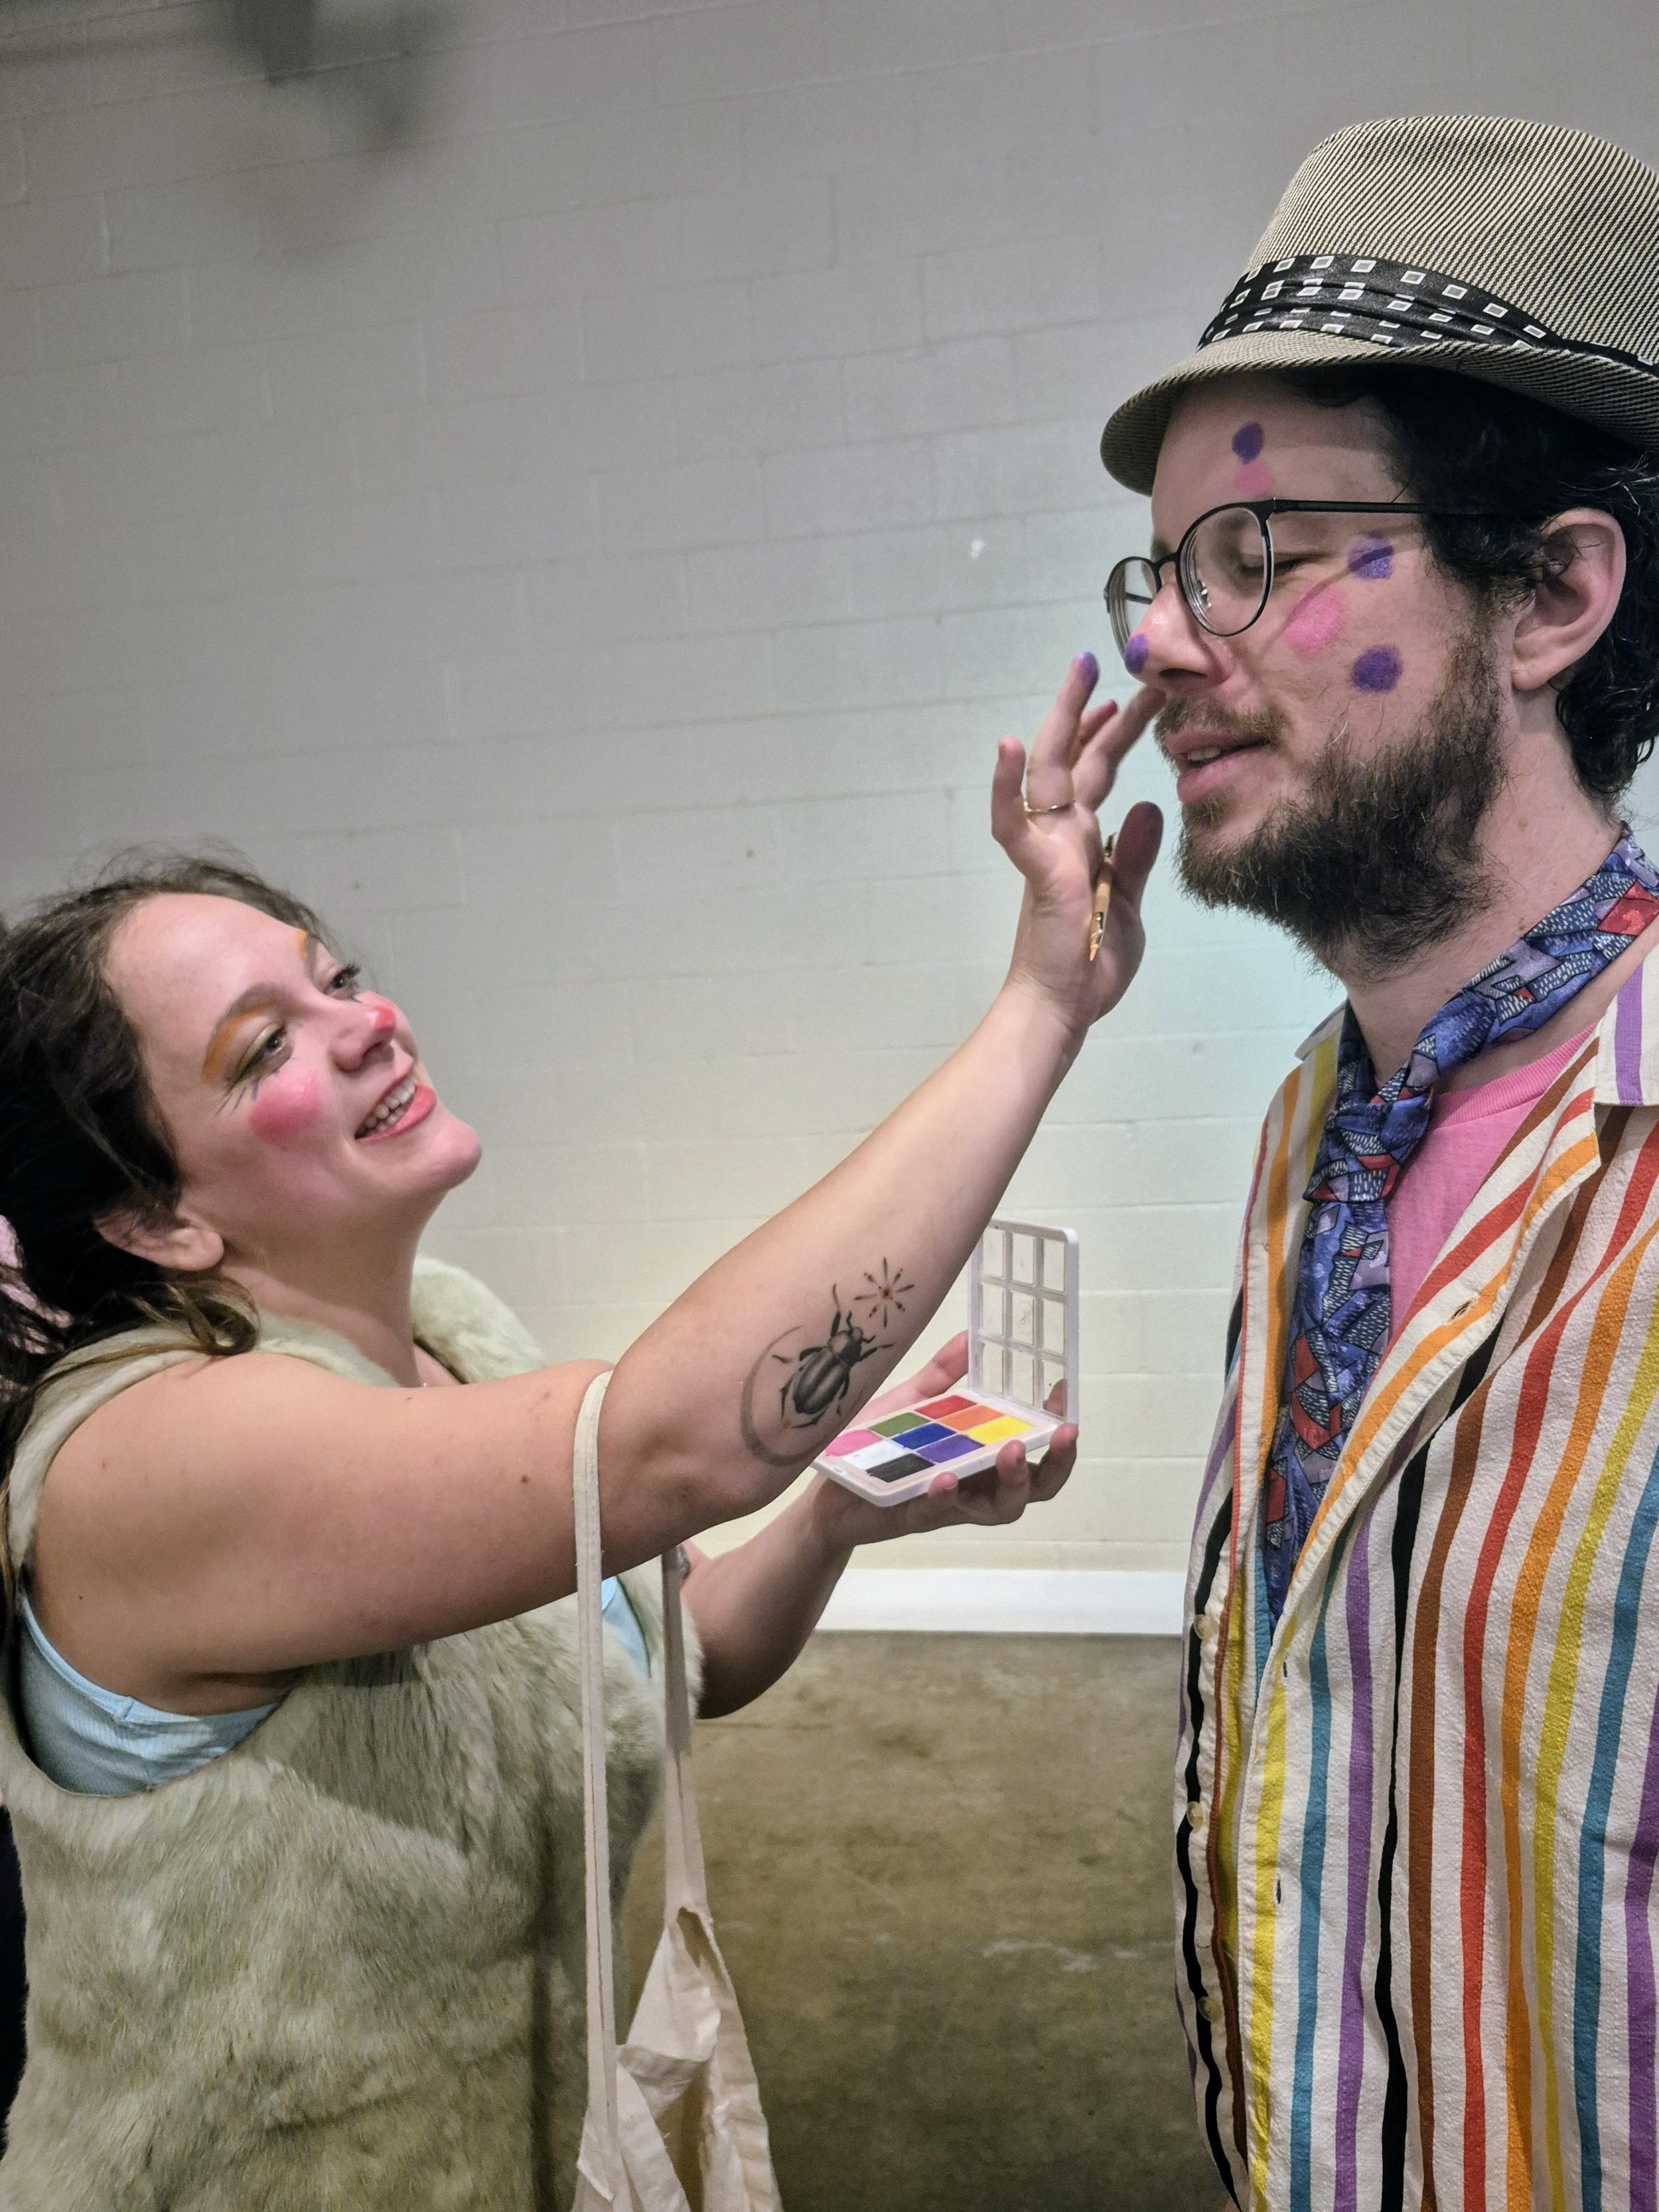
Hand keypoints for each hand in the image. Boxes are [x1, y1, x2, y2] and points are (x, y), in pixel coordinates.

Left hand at [808, 1332, 1078, 1549]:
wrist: (827, 1493)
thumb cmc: (877, 1448)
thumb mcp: (913, 1403)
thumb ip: (942, 1376)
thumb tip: (969, 1336)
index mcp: (983, 1457)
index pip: (1036, 1448)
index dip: (1059, 1429)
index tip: (1064, 1393)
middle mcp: (977, 1485)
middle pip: (1037, 1488)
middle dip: (1057, 1463)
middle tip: (1064, 1434)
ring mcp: (951, 1505)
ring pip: (1000, 1508)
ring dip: (1012, 1480)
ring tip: (1011, 1451)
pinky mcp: (916, 1517)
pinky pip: (939, 1512)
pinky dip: (947, 1496)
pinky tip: (947, 1477)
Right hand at [993, 654, 1164, 1043]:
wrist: (1063, 1009)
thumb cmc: (1091, 963)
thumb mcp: (1129, 904)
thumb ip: (1138, 856)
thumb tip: (1150, 806)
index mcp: (1086, 841)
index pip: (1101, 773)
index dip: (1117, 733)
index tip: (1138, 696)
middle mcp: (1064, 835)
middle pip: (1078, 758)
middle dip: (1096, 708)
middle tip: (1114, 659)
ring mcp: (1048, 848)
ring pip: (1051, 773)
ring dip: (1064, 722)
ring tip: (1081, 675)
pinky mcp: (1038, 869)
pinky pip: (1014, 823)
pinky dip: (1006, 786)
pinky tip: (1008, 748)